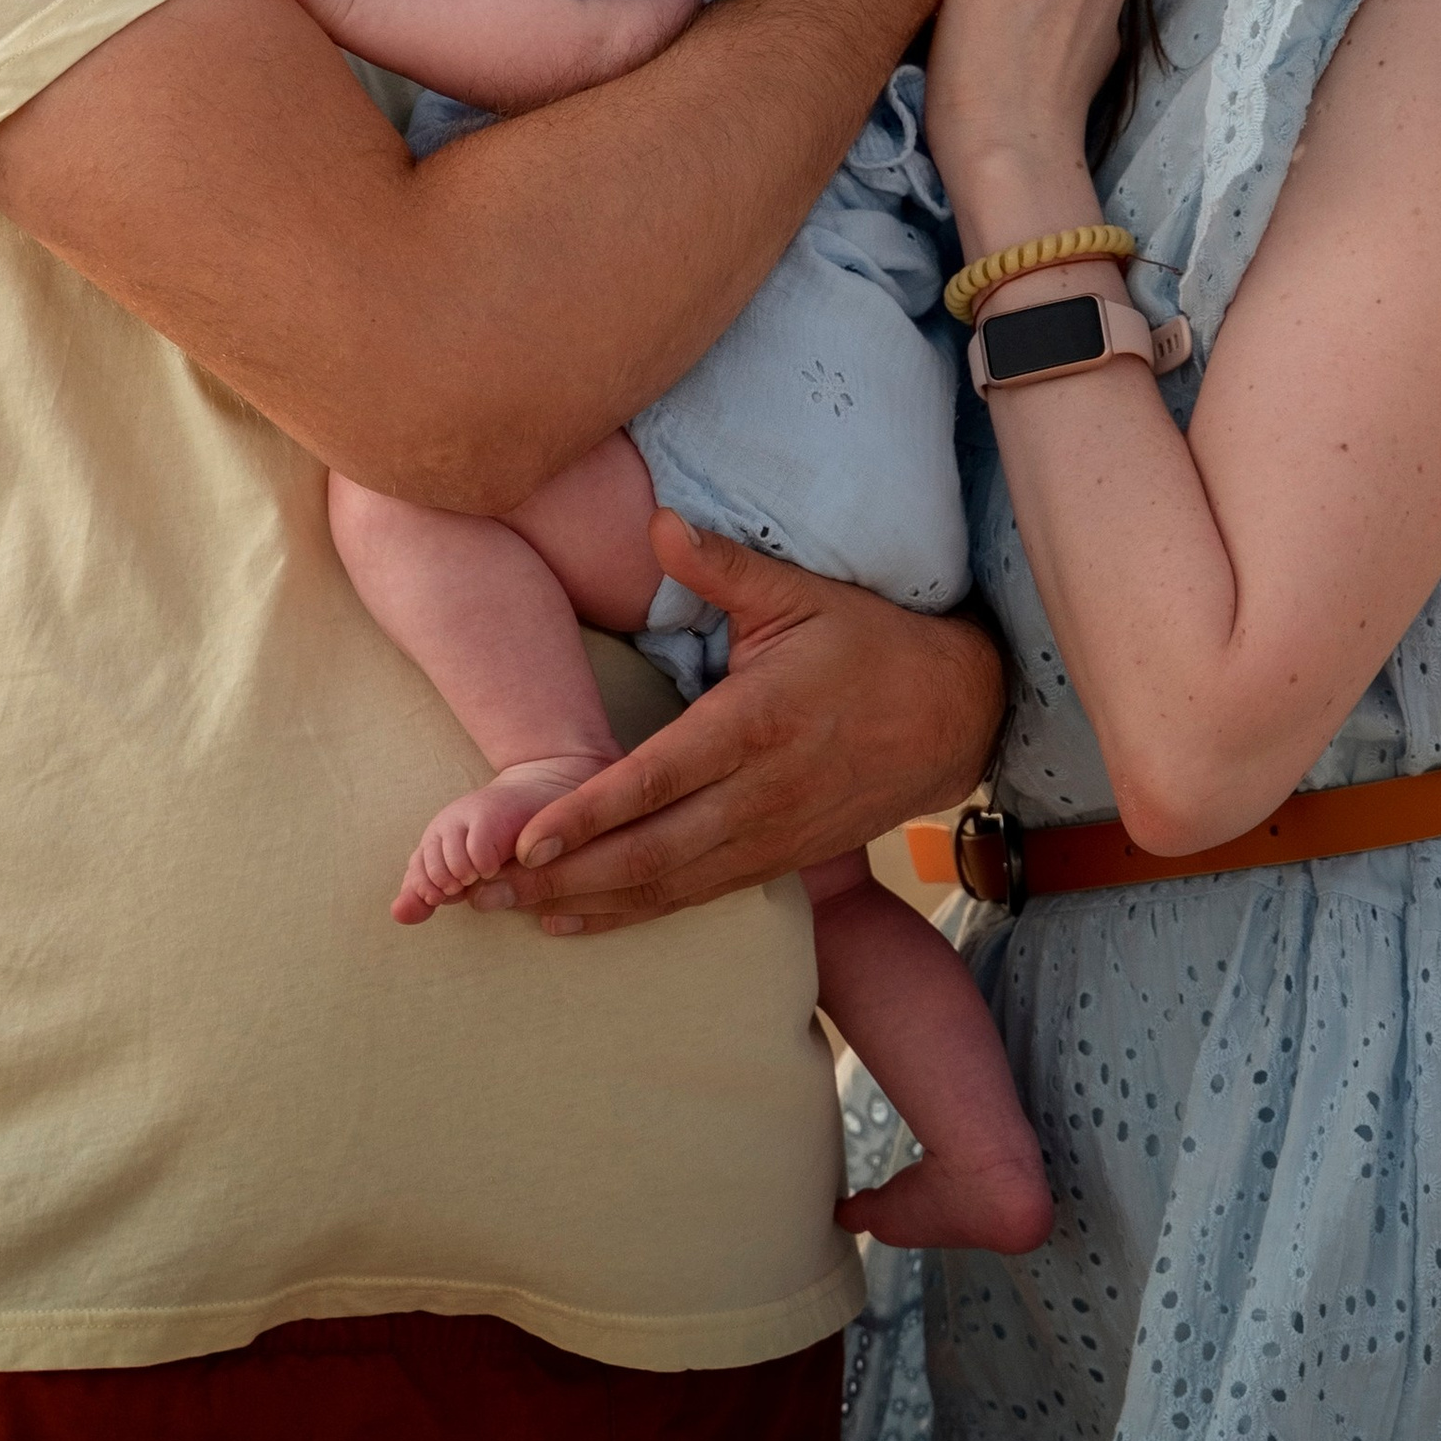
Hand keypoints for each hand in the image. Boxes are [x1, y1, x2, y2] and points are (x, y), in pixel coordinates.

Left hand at [475, 508, 1002, 934]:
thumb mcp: (801, 593)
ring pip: (668, 885)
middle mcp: (762, 792)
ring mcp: (772, 835)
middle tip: (485, 887)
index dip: (591, 812)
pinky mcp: (779, 860)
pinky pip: (696, 895)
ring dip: (587, 902)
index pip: (660, 777)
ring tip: (509, 909)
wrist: (955, 716)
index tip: (527, 833)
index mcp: (758, 722)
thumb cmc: (869, 644)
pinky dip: (633, 914)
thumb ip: (721, 566)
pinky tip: (574, 919)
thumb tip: (658, 521)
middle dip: (565, 873)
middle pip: (651, 849)